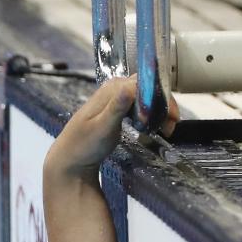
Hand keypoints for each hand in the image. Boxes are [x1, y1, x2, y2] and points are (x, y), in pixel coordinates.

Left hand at [44, 76, 179, 177]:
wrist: (70, 158)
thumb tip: (128, 88)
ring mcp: (116, 96)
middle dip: (164, 105)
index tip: (170, 118)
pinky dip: (150, 114)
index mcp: (112, 89)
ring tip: (165, 130)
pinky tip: (153, 128)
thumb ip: (116, 108)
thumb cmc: (83, 145)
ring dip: (159, 111)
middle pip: (149, 88)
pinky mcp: (117, 107)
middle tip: (171, 127)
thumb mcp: (102, 128)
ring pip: (147, 96)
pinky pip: (140, 104)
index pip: (146, 82)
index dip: (161, 98)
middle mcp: (115, 87)